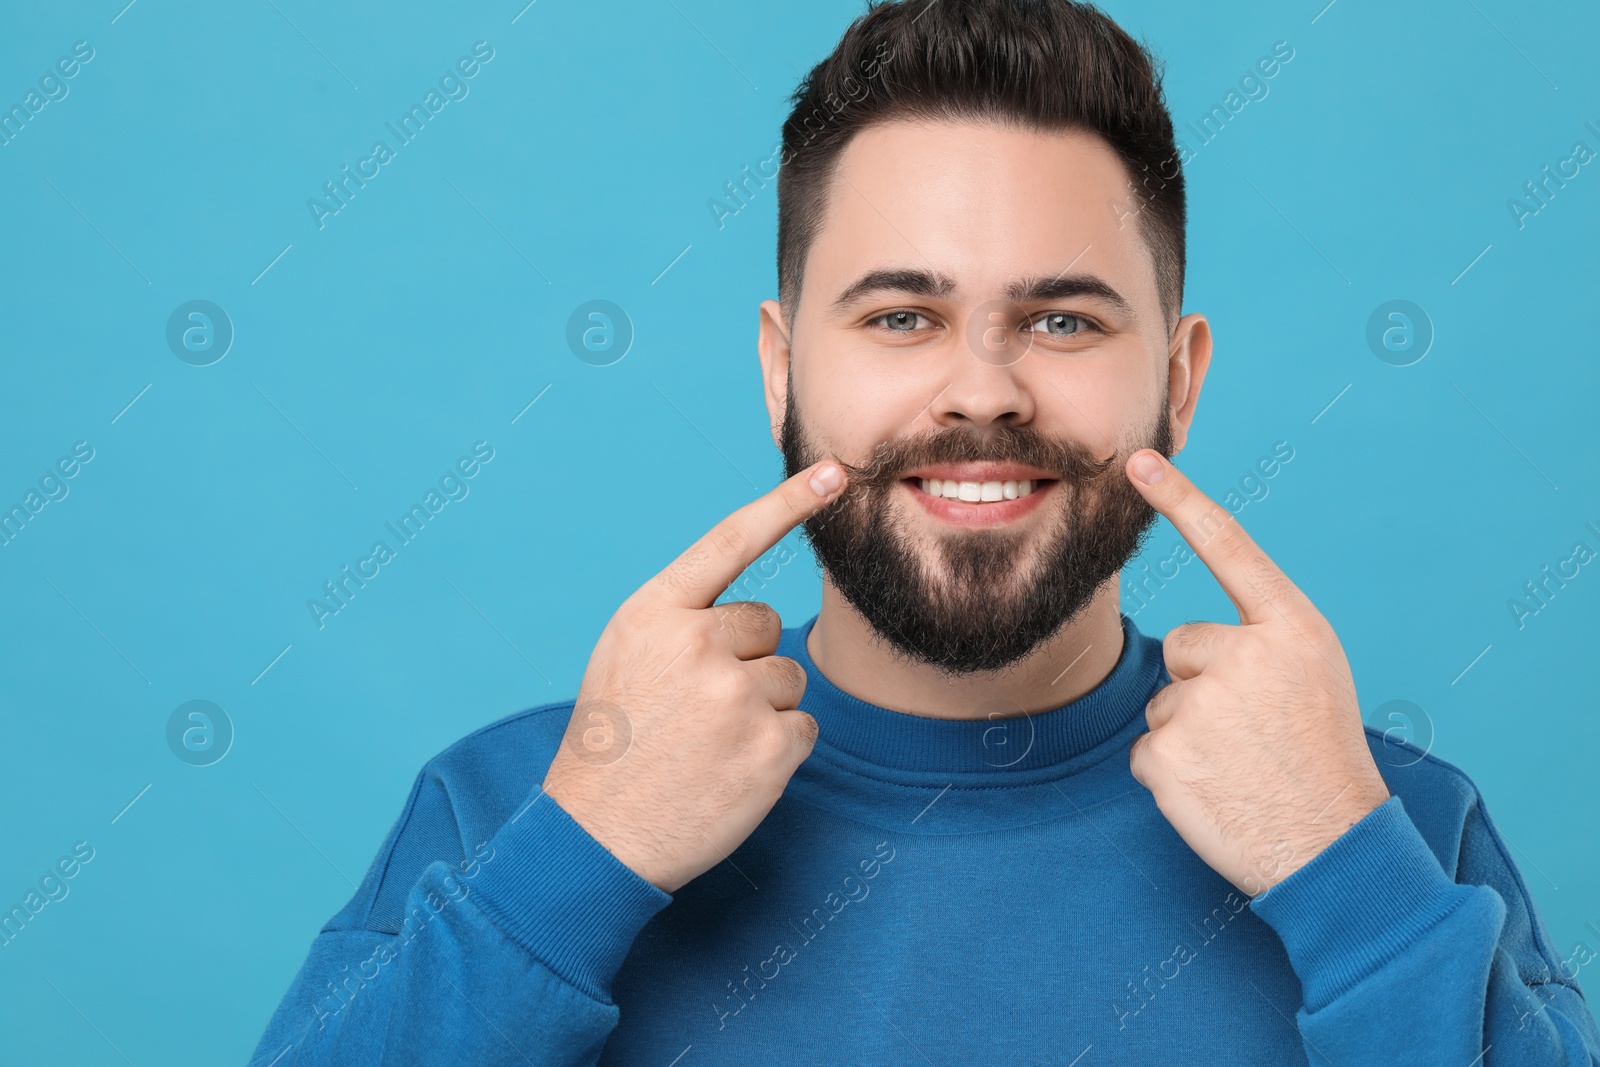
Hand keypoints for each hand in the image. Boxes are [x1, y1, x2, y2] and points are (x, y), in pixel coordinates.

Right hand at [541, 461, 847, 892]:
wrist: (597, 838)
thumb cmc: (614, 744)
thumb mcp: (626, 657)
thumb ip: (683, 620)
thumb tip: (760, 619)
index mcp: (654, 612)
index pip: (731, 541)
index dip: (789, 502)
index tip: (837, 471)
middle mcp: (696, 643)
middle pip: (769, 626)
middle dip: (746, 663)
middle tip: (696, 711)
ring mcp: (736, 696)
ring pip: (790, 679)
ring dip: (764, 710)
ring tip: (708, 745)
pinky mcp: (770, 747)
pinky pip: (804, 728)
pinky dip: (778, 752)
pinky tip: (731, 773)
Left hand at [1124, 449, 1389, 895]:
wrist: (1332, 850)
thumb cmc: (1322, 760)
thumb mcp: (1313, 680)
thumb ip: (1258, 646)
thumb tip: (1184, 651)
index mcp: (1291, 629)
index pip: (1230, 548)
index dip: (1181, 500)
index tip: (1139, 461)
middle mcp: (1246, 654)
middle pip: (1183, 649)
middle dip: (1203, 688)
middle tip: (1253, 736)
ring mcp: (1203, 703)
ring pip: (1163, 702)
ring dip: (1189, 734)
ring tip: (1241, 767)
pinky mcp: (1166, 752)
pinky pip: (1147, 749)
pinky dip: (1171, 775)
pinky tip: (1216, 792)